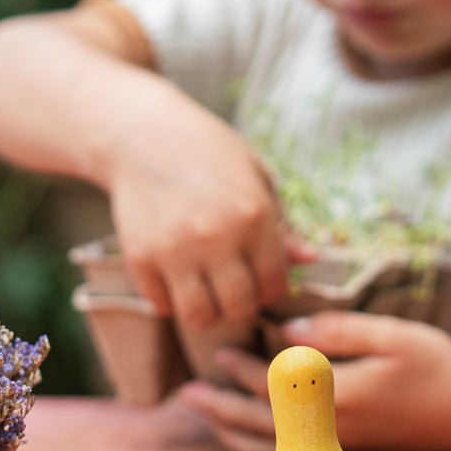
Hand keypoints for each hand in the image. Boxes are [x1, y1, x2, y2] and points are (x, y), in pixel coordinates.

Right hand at [106, 111, 293, 327]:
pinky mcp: (140, 256)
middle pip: (238, 307)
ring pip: (199, 316)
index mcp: (253, 216)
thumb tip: (310, 259)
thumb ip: (281, 225)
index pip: (274, 284)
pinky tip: (174, 276)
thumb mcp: (255, 178)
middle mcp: (216, 237)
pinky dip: (170, 298)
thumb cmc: (209, 154)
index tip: (259, 279)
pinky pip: (161, 304)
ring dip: (206, 309)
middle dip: (240, 304)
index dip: (270, 289)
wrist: (144, 134)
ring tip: (204, 289)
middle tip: (232, 287)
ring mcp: (174, 249)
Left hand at [177, 311, 450, 450]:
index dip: (242, 367)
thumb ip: (339, 330)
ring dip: (230, 429)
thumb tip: (287, 328)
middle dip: (220, 406)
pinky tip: (239, 430)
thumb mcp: (394, 335)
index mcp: (341, 399)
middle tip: (185, 392)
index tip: (220, 348)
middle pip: (260, 423)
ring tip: (201, 412)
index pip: (275, 385)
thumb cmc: (437, 366)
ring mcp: (336, 450)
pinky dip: (256, 446)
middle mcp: (332, 433)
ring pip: (269, 448)